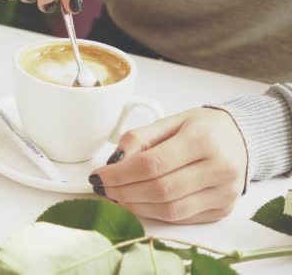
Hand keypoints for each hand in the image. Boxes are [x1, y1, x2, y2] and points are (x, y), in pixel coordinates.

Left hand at [89, 108, 246, 223]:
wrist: (242, 138)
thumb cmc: (201, 128)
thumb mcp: (170, 121)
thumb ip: (139, 138)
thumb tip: (113, 162)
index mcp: (202, 139)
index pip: (152, 164)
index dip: (120, 174)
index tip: (98, 176)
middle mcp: (219, 167)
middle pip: (160, 190)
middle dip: (123, 192)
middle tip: (103, 188)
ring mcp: (224, 192)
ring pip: (170, 210)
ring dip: (136, 206)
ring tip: (117, 196)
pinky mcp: (222, 209)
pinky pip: (181, 218)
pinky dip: (154, 213)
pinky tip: (139, 203)